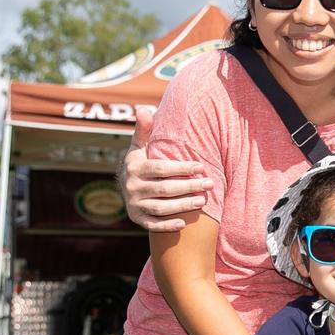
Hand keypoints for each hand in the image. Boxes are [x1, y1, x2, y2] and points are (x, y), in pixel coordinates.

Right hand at [120, 107, 212, 230]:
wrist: (125, 185)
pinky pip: (152, 225)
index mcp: (134, 167)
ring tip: (203, 201)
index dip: (181, 168)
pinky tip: (183, 223)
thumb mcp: (139, 145)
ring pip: (161, 207)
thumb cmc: (141, 161)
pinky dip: (166, 225)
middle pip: (165, 188)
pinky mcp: (136, 219)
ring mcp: (134, 204)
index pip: (161, 168)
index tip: (201, 166)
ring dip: (183, 205)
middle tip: (209, 184)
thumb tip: (143, 108)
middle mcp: (132, 187)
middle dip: (189, 186)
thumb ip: (143, 129)